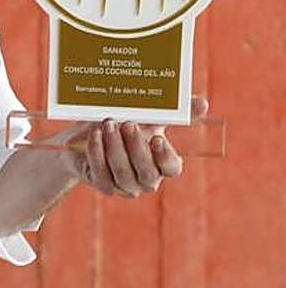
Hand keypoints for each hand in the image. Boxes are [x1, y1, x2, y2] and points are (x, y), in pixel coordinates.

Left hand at [61, 97, 207, 197]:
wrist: (86, 135)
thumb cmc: (122, 126)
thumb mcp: (147, 117)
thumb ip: (174, 112)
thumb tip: (203, 102)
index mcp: (162, 164)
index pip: (171, 168)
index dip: (165, 156)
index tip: (157, 138)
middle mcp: (146, 180)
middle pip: (146, 172)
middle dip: (137, 147)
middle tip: (128, 123)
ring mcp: (125, 186)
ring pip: (123, 173)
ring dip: (115, 147)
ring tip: (108, 123)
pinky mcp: (103, 185)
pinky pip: (102, 174)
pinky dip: (97, 153)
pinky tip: (95, 136)